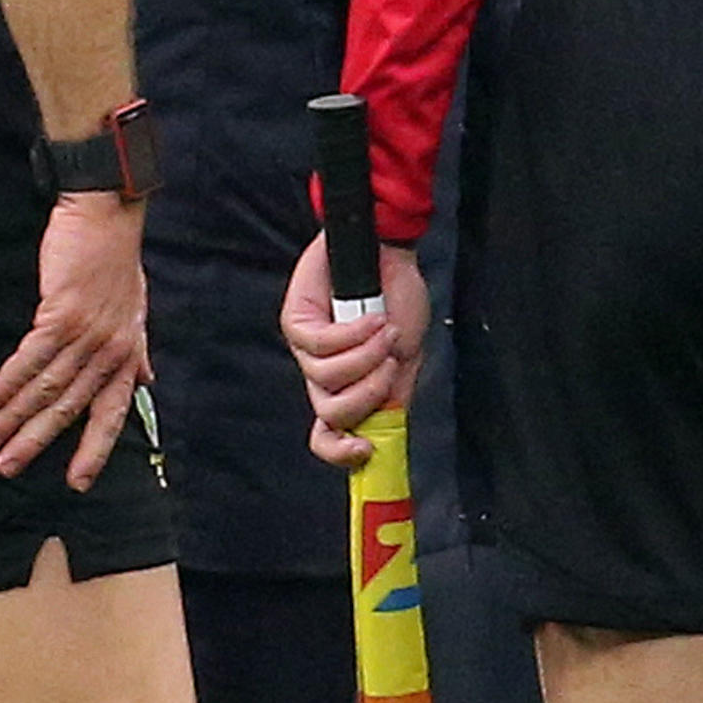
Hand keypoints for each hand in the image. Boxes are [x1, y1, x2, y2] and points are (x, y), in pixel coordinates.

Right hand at [0, 191, 149, 489]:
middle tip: (8, 468)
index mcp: (128, 354)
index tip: (77, 483)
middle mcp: (111, 350)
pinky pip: (31, 358)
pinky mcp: (63, 314)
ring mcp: (88, 333)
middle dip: (36, 441)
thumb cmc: (117, 264)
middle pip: (71, 408)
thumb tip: (146, 380)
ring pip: (47, 387)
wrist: (106, 218)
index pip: (112, 413)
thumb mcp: (136, 311)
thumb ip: (136, 350)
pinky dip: (9, 381)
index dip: (95, 449)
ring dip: (14, 416)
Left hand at [283, 233, 427, 468]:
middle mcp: (321, 374)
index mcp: (348, 388)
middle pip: (330, 414)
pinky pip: (321, 345)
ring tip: (386, 331)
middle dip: (367, 395)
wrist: (391, 250)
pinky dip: (355, 333)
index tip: (366, 449)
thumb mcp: (407, 357)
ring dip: (365, 357)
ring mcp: (305, 350)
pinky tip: (373, 317)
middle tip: (390, 366)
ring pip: (325, 380)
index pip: (328, 436)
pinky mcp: (295, 321)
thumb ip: (392, 395)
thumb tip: (382, 437)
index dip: (340, 452)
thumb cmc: (399, 299)